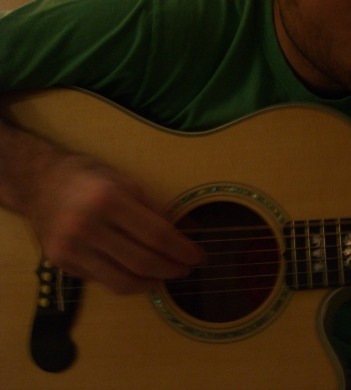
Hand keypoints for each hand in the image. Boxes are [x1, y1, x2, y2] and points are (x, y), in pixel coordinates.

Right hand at [29, 155, 203, 293]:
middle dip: (171, 269)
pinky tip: (139, 274)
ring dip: (151, 283)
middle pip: (142, 262)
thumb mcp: (128, 184)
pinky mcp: (61, 264)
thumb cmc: (91, 179)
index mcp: (109, 201)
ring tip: (165, 275)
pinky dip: (126, 280)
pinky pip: (103, 281)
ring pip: (122, 281)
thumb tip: (189, 234)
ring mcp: (71, 249)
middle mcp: (87, 226)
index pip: (156, 235)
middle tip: (185, 269)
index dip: (182, 250)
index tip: (198, 256)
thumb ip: (157, 211)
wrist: (40, 183)